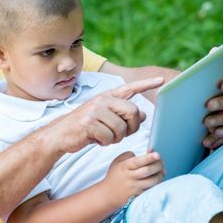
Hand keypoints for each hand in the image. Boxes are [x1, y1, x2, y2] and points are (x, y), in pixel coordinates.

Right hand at [48, 77, 163, 153]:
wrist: (60, 134)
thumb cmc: (86, 127)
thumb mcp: (105, 118)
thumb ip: (123, 115)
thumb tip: (144, 115)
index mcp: (107, 96)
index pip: (130, 88)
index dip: (146, 84)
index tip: (161, 80)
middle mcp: (102, 100)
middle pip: (133, 111)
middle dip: (133, 127)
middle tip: (123, 134)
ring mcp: (95, 110)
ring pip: (121, 128)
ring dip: (116, 138)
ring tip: (105, 137)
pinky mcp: (89, 123)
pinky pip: (109, 137)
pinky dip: (105, 143)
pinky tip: (96, 140)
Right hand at [100, 151, 163, 206]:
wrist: (108, 194)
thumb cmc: (114, 176)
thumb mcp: (117, 162)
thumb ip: (128, 155)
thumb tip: (141, 154)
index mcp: (125, 167)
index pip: (138, 161)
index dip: (149, 157)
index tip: (157, 154)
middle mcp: (130, 177)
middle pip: (148, 170)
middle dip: (158, 165)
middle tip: (161, 161)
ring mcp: (135, 187)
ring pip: (152, 181)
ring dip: (160, 174)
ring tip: (162, 170)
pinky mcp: (139, 194)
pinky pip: (152, 188)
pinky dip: (157, 182)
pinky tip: (158, 178)